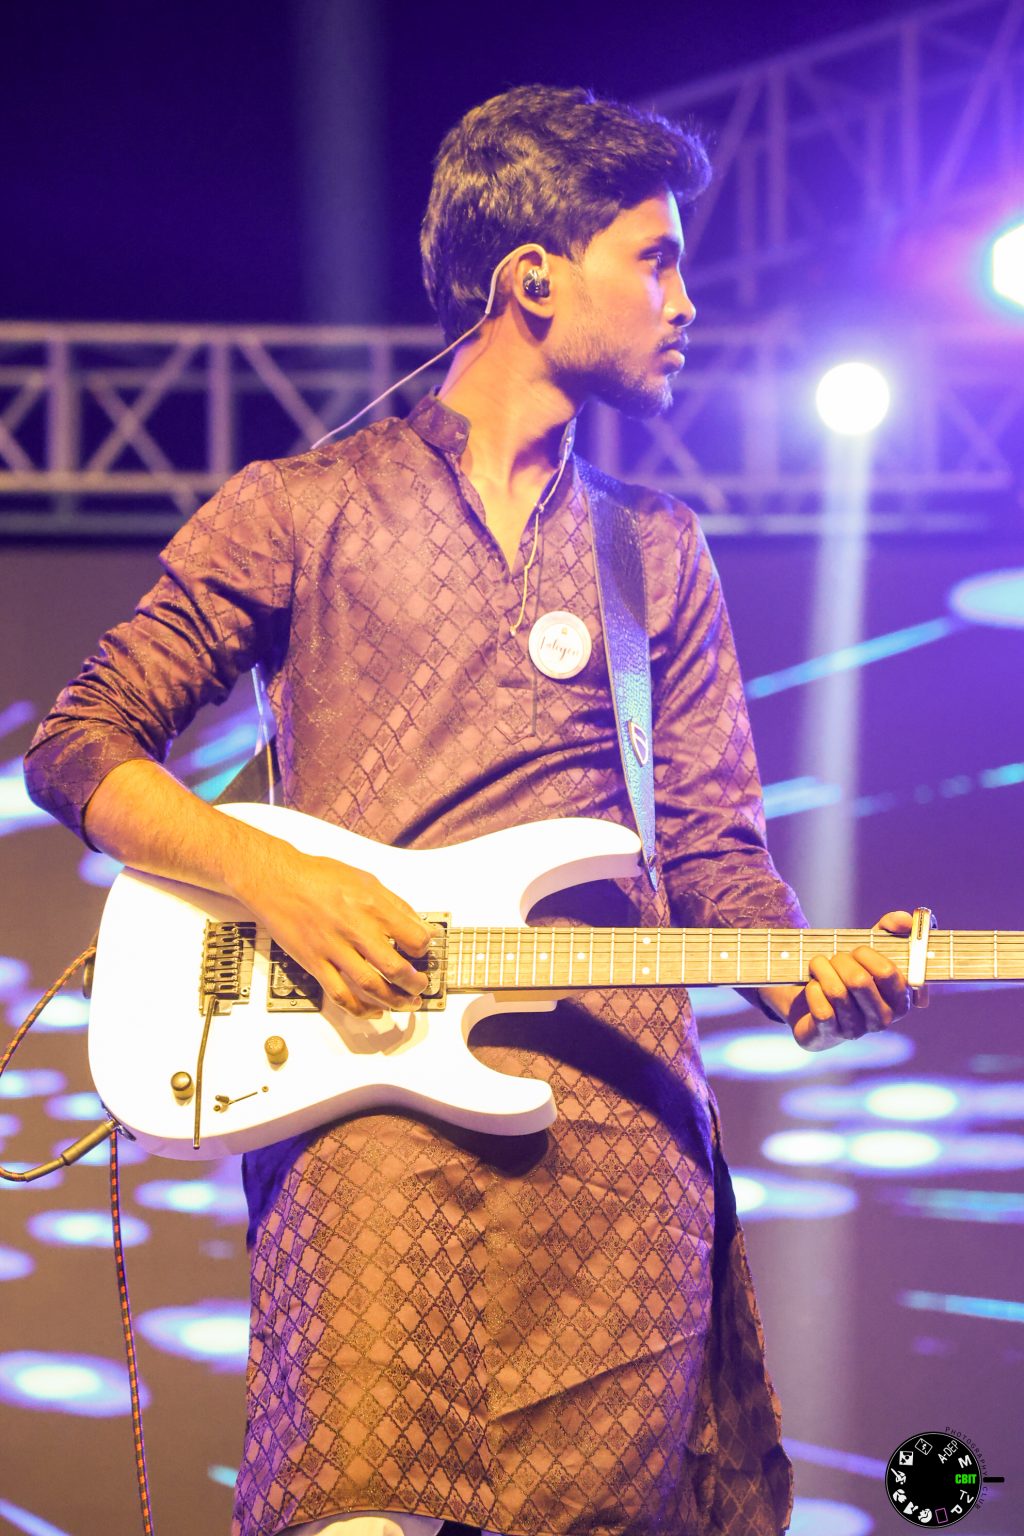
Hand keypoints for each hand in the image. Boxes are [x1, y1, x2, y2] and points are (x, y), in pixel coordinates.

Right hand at [236, 840, 432, 1021]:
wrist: (276, 880)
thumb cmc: (317, 876)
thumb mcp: (365, 879)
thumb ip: (395, 905)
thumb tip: (420, 926)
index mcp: (371, 905)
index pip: (413, 937)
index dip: (424, 949)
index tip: (425, 952)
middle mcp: (354, 928)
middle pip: (395, 967)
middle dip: (415, 984)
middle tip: (421, 986)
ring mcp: (333, 948)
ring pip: (370, 986)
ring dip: (394, 1001)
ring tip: (407, 1003)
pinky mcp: (315, 963)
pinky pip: (340, 994)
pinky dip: (360, 1009)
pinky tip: (373, 1011)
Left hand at [776, 910, 917, 1051]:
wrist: (815, 1002)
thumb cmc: (850, 972)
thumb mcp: (872, 948)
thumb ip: (891, 929)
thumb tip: (906, 919)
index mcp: (900, 1000)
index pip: (889, 974)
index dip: (868, 955)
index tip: (857, 950)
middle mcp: (883, 1020)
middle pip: (859, 981)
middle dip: (841, 961)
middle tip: (834, 957)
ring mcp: (857, 1031)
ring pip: (837, 992)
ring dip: (821, 970)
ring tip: (818, 965)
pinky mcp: (829, 1035)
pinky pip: (821, 1009)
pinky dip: (813, 990)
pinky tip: (813, 986)